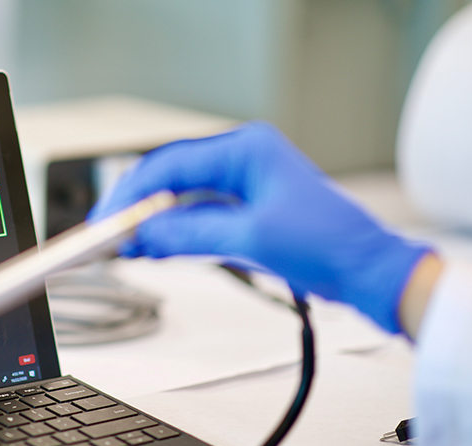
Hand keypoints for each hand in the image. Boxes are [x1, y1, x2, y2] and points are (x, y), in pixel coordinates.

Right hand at [89, 122, 429, 333]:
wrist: (367, 271)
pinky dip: (172, 232)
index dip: (131, 195)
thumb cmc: (328, 244)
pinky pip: (195, 215)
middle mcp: (241, 159)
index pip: (169, 165)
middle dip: (135, 207)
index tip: (105, 222)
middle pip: (169, 178)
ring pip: (179, 198)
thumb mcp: (251, 239)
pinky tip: (152, 247)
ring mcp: (242, 184)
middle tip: (104, 235)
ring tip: (121, 246)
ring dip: (151, 222)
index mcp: (245, 149)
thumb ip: (191, 234)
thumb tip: (143, 233)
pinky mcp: (244, 210)